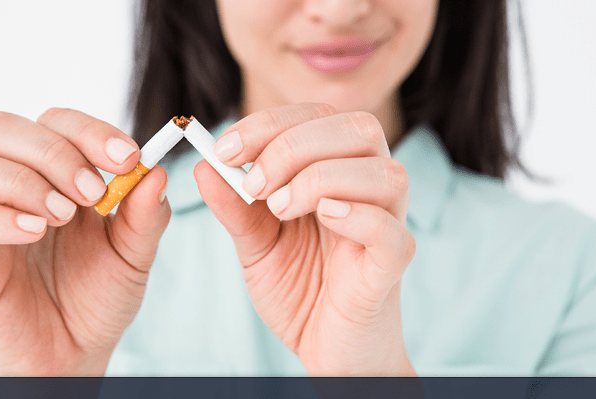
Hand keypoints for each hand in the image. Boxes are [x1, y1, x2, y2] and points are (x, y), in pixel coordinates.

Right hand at [0, 108, 169, 374]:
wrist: (76, 353)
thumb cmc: (99, 296)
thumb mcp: (134, 254)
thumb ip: (145, 214)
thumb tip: (158, 171)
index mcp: (51, 174)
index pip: (54, 121)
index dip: (88, 130)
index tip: (128, 158)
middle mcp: (8, 186)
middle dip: (53, 151)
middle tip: (93, 193)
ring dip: (20, 180)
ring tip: (62, 216)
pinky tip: (36, 232)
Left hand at [195, 103, 415, 375]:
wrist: (328, 350)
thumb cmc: (300, 290)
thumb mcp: (255, 245)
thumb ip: (234, 207)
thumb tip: (202, 166)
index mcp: (339, 171)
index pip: (317, 118)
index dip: (269, 123)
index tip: (224, 150)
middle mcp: (370, 189)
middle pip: (357, 129)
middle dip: (293, 145)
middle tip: (253, 184)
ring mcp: (388, 225)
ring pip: (383, 172)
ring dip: (321, 178)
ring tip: (280, 209)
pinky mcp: (393, 266)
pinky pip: (391, 231)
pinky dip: (357, 216)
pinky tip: (323, 219)